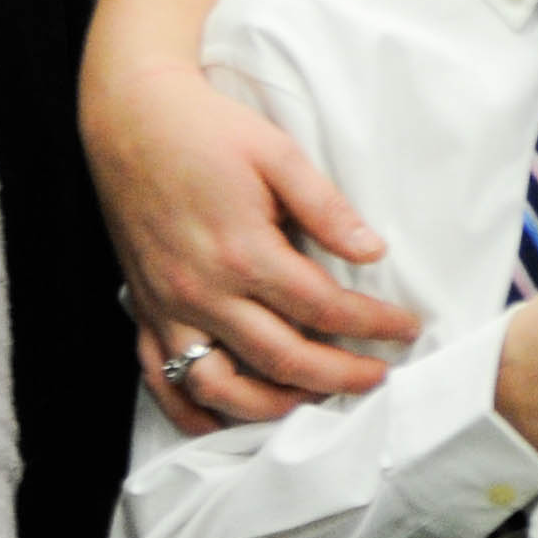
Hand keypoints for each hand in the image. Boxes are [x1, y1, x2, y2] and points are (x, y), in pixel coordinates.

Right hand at [89, 66, 421, 431]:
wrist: (131, 118)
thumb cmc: (208, 130)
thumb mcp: (278, 153)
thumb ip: (326, 208)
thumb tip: (374, 252)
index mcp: (244, 252)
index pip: (323, 308)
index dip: (372, 326)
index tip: (406, 330)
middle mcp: (203, 292)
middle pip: (281, 359)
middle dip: (338, 378)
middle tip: (378, 379)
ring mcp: (167, 308)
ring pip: (220, 388)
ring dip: (271, 407)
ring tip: (313, 401)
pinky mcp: (143, 310)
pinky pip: (161, 381)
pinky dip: (193, 411)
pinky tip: (227, 420)